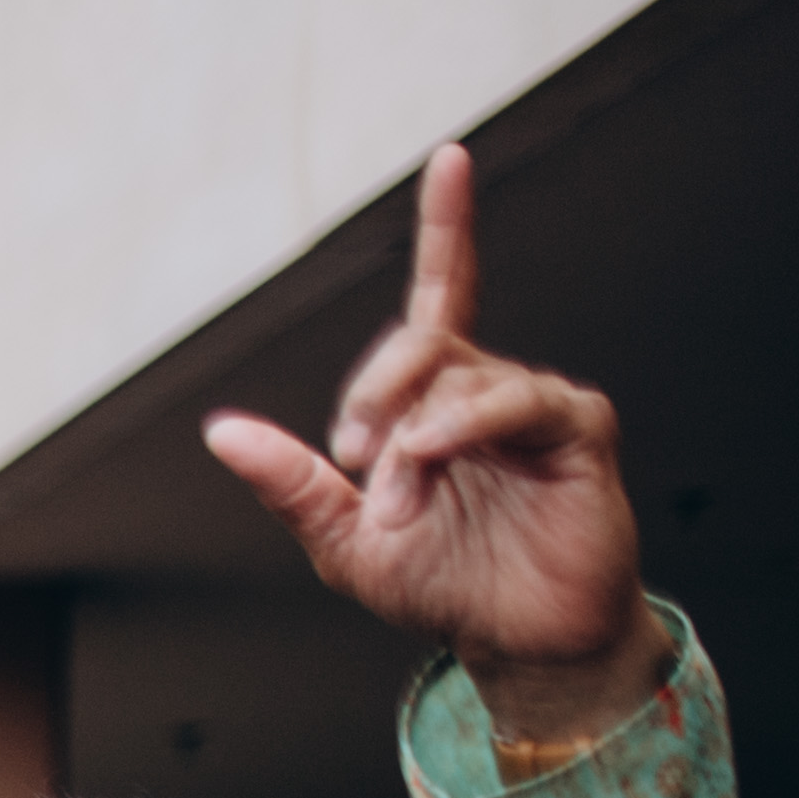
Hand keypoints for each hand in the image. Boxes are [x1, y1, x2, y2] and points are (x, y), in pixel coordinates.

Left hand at [204, 146, 662, 748]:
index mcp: (433, 400)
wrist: (512, 638)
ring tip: (401, 510)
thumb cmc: (440, 584)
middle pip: (416, 341)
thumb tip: (221, 431)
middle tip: (355, 467)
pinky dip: (459, 430)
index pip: (440, 296)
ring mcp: (534, 404)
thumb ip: (289, 483)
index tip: (451, 159)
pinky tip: (436, 463)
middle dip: (368, 400)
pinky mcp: (577, 428)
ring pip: (449, 382)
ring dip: (407, 451)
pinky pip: (513, 399)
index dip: (448, 227)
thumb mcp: (341, 538)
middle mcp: (486, 387)